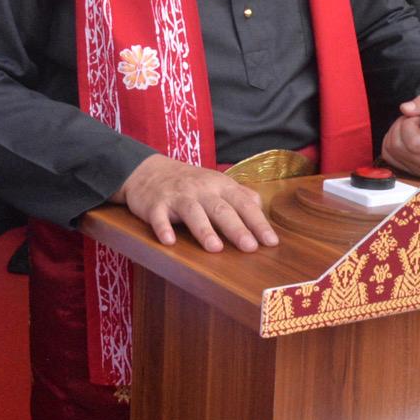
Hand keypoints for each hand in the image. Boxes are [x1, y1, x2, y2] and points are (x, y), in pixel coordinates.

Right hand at [114, 154, 278, 251]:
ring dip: (204, 229)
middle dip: (236, 228)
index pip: (244, 204)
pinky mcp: (155, 205)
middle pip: (221, 209)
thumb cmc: (190, 183)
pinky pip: (159, 217)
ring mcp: (177, 196)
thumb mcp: (217, 184)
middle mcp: (201, 189)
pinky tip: (169, 241)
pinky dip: (163, 228)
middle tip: (250, 247)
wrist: (149, 171)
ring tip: (215, 248)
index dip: (258, 223)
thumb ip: (240, 195)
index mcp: (220, 186)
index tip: (271, 242)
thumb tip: (261, 209)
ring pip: (193, 212)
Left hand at [382, 97, 419, 176]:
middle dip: (399, 126)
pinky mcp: (416, 172)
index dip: (409, 123)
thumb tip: (405, 108)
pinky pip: (392, 160)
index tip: (419, 117)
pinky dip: (392, 145)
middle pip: (397, 147)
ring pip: (391, 153)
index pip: (412, 141)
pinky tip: (405, 137)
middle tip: (413, 119)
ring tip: (411, 127)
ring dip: (395, 134)